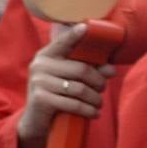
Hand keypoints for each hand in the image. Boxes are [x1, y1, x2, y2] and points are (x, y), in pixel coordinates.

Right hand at [16, 23, 115, 147]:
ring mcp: (38, 82)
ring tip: (98, 104)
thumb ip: (89, 72)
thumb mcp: (69, 80)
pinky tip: (94, 113)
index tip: (85, 27)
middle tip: (102, 89)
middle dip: (98, 81)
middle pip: (80, 69)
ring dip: (94, 98)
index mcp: (46, 55)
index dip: (74, 35)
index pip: (62, 42)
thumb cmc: (56, 95)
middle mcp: (40, 66)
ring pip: (79, 88)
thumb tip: (111, 70)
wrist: (35, 121)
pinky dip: (87, 110)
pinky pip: (72, 103)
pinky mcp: (40, 99)